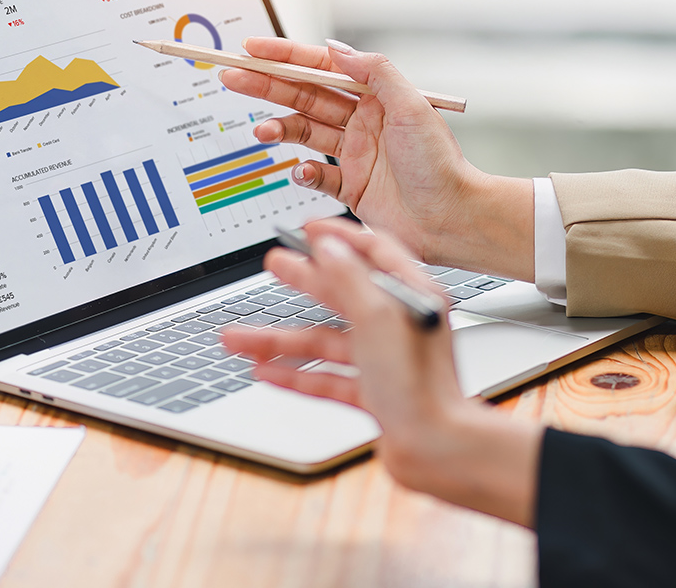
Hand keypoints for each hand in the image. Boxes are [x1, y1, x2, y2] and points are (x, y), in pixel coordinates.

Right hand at [219, 38, 530, 273]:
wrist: (452, 219)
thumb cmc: (441, 166)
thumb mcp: (412, 106)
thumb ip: (374, 72)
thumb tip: (337, 47)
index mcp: (377, 97)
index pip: (323, 69)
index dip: (286, 57)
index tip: (253, 48)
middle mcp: (364, 122)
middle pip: (305, 97)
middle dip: (267, 85)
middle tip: (233, 76)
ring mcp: (356, 155)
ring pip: (305, 133)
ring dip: (280, 128)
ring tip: (264, 132)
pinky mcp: (352, 187)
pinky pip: (317, 175)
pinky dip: (304, 172)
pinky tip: (301, 171)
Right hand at [222, 219, 541, 525]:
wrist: (436, 448)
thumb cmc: (420, 384)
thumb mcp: (378, 317)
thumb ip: (350, 278)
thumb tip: (329, 245)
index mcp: (413, 297)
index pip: (375, 251)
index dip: (340, 236)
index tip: (308, 229)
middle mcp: (402, 326)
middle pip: (344, 294)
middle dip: (304, 280)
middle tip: (274, 265)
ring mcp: (387, 362)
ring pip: (326, 343)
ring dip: (281, 340)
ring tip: (239, 339)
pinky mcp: (376, 395)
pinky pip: (328, 379)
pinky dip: (297, 375)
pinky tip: (268, 372)